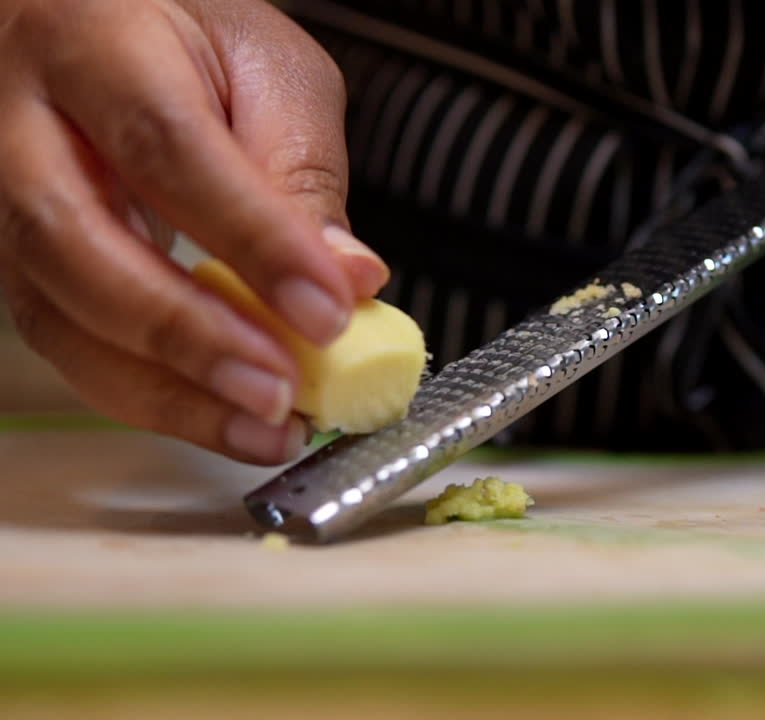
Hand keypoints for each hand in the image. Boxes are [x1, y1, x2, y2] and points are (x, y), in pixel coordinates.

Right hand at [0, 0, 387, 463]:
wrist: (97, 25)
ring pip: (53, 307)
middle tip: (280, 389)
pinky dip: (145, 390)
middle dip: (187, 333)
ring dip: (165, 389)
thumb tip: (347, 279)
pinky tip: (217, 412)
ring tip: (263, 425)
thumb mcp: (268, 71)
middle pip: (75, 239)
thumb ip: (302, 169)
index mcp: (94, 38)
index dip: (253, 240)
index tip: (330, 311)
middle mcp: (17, 114)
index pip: (168, 147)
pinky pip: (62, 336)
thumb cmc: (185, 35)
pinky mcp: (7, 252)